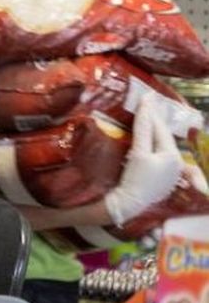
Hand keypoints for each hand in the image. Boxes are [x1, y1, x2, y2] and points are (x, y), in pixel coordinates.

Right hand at [105, 101, 189, 225]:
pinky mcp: (158, 180)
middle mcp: (175, 164)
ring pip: (158, 147)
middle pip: (161, 138)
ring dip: (150, 133)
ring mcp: (168, 174)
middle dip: (152, 122)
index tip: (145, 96)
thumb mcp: (138, 151)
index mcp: (173, 156)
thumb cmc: (135, 179)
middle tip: (142, 105)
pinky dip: (148, 146)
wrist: (127, 205)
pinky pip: (155, 157)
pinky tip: (141, 142)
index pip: (160, 129)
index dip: (151, 113)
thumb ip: (143, 127)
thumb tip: (147, 101)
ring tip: (140, 120)